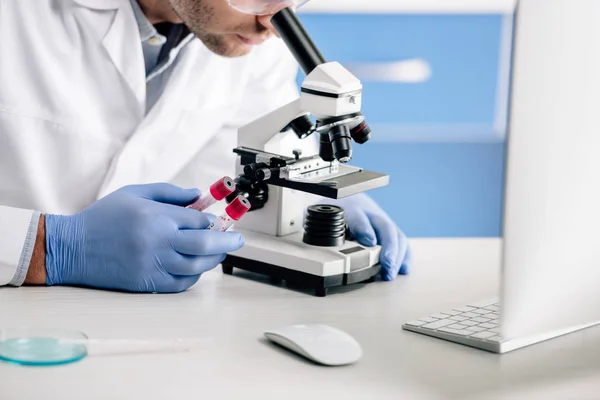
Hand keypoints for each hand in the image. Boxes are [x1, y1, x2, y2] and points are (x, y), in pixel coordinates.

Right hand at [44, 183, 243, 292]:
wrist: (73, 248)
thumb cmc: (104, 217)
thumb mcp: (135, 193)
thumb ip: (170, 193)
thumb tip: (198, 196)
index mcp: (156, 217)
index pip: (197, 220)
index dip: (212, 220)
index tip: (219, 220)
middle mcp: (158, 242)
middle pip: (204, 244)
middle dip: (227, 241)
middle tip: (239, 239)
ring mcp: (153, 265)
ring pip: (196, 266)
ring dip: (214, 259)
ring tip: (220, 252)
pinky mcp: (147, 283)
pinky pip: (181, 283)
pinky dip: (194, 275)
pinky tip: (197, 267)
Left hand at [318, 193, 411, 280]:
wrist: (342, 196)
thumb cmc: (331, 209)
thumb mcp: (319, 216)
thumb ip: (317, 227)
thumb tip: (309, 242)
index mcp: (350, 207)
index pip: (358, 216)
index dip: (364, 228)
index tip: (368, 241)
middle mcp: (369, 212)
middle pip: (383, 226)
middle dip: (387, 247)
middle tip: (386, 265)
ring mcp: (380, 220)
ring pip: (395, 234)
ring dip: (397, 255)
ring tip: (392, 273)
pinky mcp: (387, 229)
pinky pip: (400, 240)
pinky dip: (404, 255)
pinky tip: (403, 269)